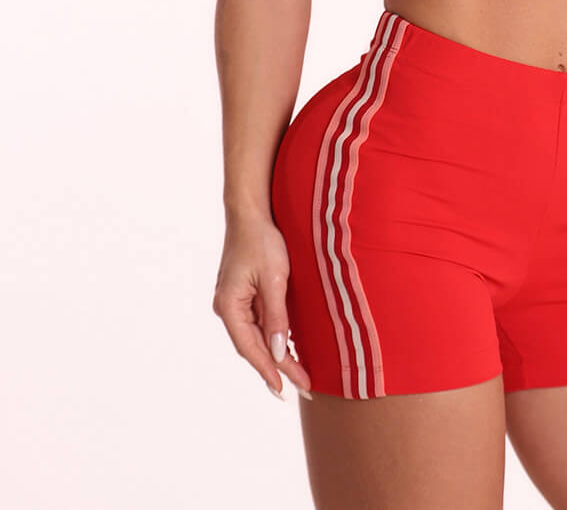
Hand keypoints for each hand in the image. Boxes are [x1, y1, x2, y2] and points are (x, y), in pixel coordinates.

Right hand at [212, 214, 313, 399]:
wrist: (251, 212)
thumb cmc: (262, 240)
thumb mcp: (274, 279)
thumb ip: (276, 317)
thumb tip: (278, 352)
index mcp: (229, 306)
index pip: (250, 348)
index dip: (268, 371)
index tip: (284, 390)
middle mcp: (227, 308)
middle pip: (254, 346)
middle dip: (278, 367)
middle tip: (302, 387)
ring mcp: (234, 301)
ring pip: (257, 336)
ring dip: (277, 354)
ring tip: (300, 374)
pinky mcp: (244, 294)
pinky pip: (259, 322)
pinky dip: (274, 336)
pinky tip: (288, 348)